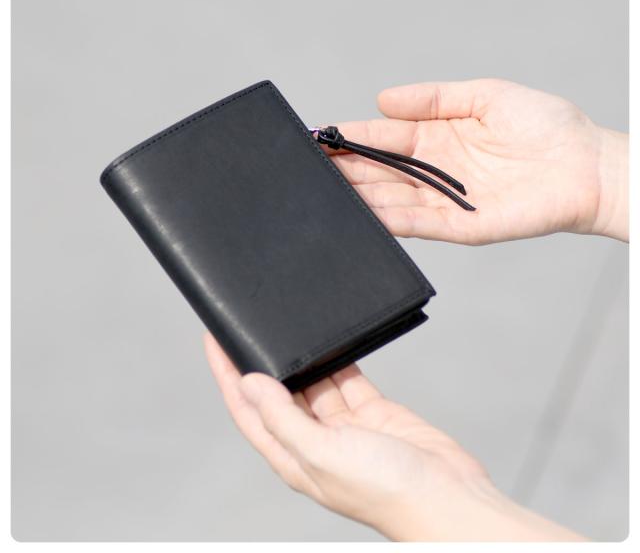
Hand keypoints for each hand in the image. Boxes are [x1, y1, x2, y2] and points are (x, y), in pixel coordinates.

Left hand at [204, 332, 584, 540]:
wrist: (447, 496)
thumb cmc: (386, 490)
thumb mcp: (323, 454)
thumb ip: (283, 418)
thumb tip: (250, 384)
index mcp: (293, 455)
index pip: (247, 409)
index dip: (227, 375)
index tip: (215, 341)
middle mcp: (313, 440)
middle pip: (277, 392)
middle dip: (262, 362)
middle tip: (249, 326)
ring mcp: (343, 425)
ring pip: (313, 381)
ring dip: (301, 357)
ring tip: (287, 327)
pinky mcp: (371, 410)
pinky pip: (347, 377)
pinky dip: (338, 359)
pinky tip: (330, 341)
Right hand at [328, 79, 627, 243]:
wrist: (586, 165)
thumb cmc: (544, 126)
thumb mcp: (485, 95)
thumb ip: (434, 98)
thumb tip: (383, 98)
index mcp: (435, 137)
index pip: (383, 137)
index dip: (351, 136)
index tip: (319, 136)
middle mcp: (434, 170)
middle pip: (379, 171)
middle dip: (344, 170)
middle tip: (310, 169)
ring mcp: (445, 200)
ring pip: (391, 200)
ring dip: (359, 198)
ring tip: (325, 193)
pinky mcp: (462, 226)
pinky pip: (420, 224)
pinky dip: (392, 221)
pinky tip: (365, 216)